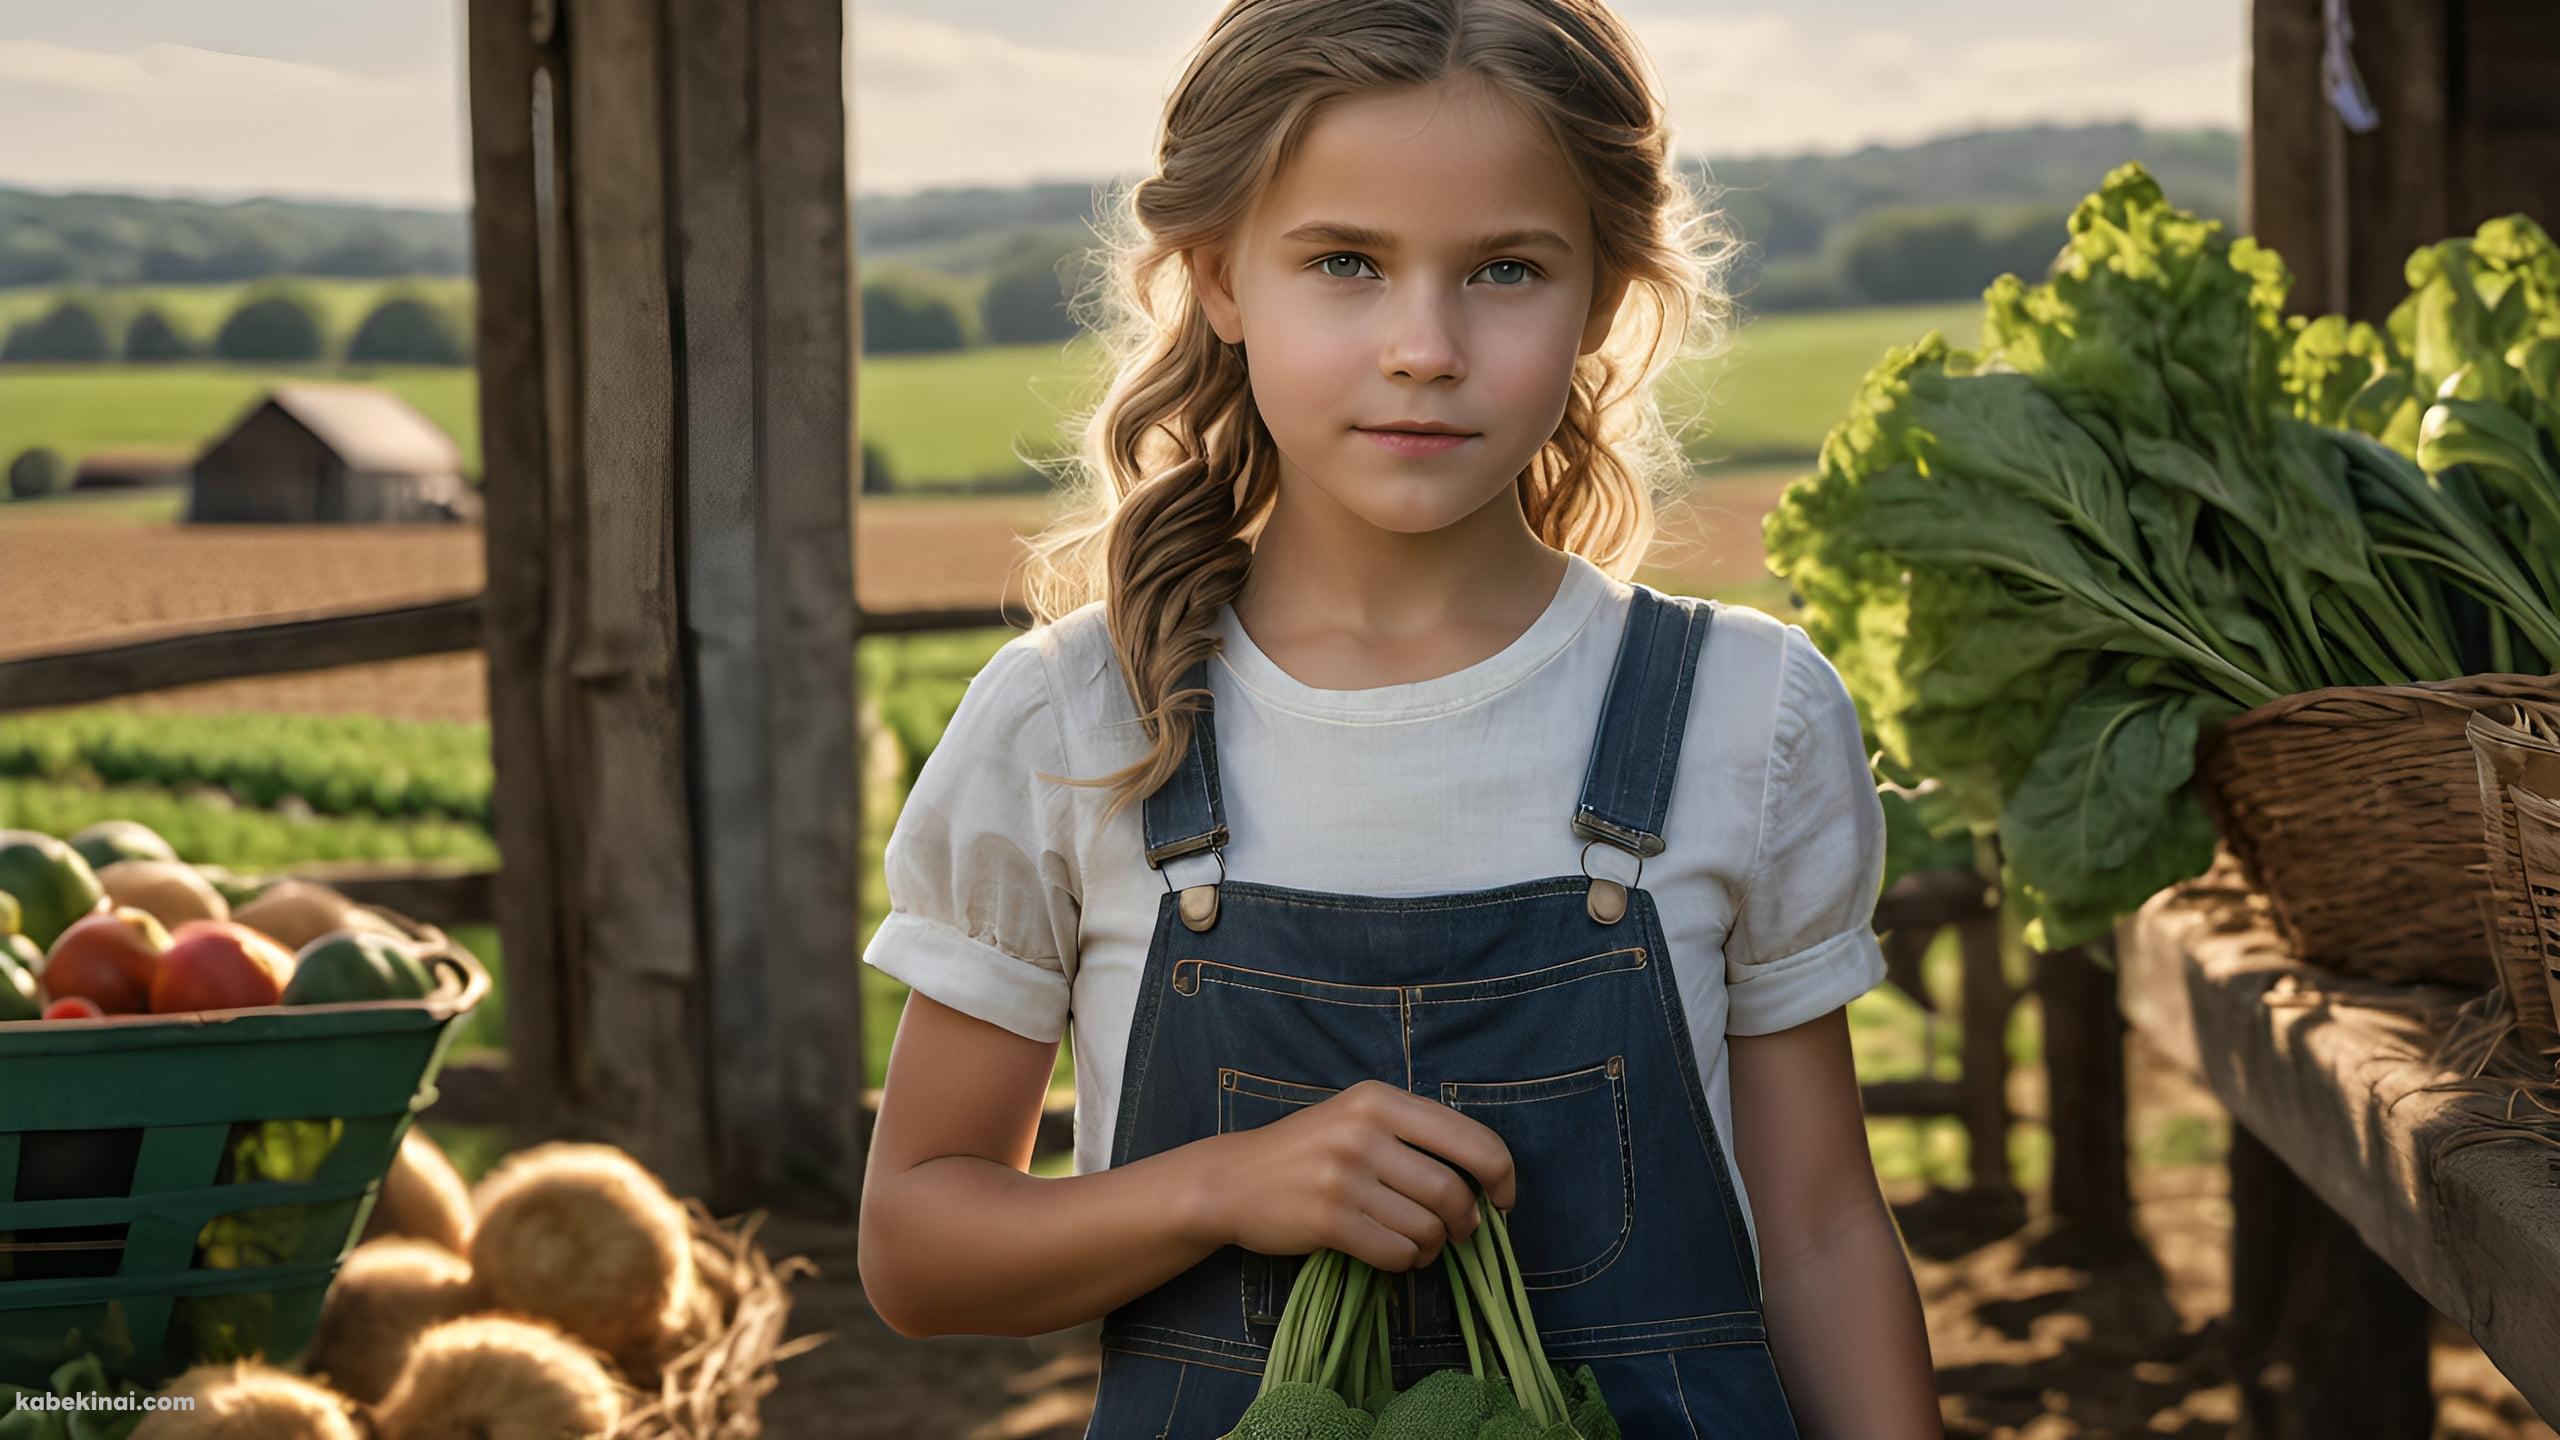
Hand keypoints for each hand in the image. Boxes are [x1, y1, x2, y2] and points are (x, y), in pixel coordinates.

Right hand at [1186, 1079, 1516, 1272]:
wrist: (1231, 1179)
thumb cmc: (1306, 1151)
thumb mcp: (1358, 1119)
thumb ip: (1415, 1136)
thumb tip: (1484, 1184)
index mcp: (1379, 1100)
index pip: (1471, 1139)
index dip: (1502, 1175)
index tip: (1504, 1199)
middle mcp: (1363, 1132)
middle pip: (1451, 1190)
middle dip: (1466, 1222)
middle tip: (1459, 1232)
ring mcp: (1343, 1176)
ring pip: (1426, 1227)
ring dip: (1432, 1247)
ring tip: (1418, 1244)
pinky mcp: (1327, 1220)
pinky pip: (1395, 1253)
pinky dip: (1405, 1262)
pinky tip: (1393, 1254)